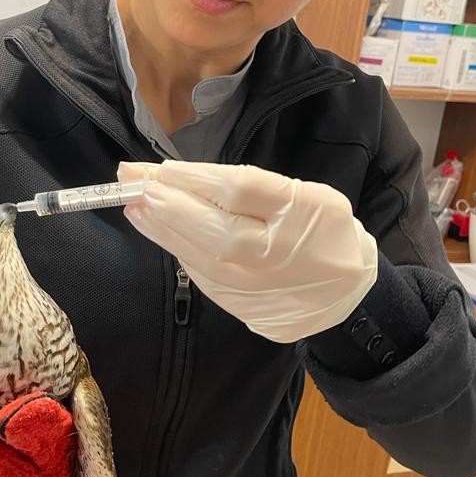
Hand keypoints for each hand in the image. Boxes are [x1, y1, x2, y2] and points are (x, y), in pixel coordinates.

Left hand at [117, 160, 377, 343]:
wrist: (345, 295)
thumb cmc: (325, 231)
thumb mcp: (307, 194)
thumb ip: (253, 186)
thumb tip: (187, 179)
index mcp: (302, 214)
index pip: (240, 191)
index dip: (195, 178)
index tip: (161, 167)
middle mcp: (276, 256)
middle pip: (213, 228)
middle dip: (166, 203)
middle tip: (130, 181)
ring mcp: (258, 289)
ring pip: (200, 256)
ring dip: (161, 228)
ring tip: (132, 203)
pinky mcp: (242, 309)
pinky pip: (203, 275)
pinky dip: (178, 250)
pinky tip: (158, 231)